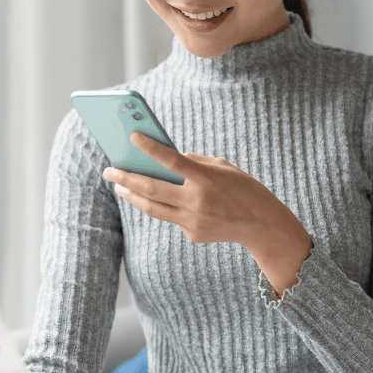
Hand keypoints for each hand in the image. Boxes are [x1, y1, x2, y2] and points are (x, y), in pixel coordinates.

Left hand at [103, 132, 312, 293]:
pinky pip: (171, 217)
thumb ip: (195, 162)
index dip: (150, 148)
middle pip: (152, 189)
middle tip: (109, 169)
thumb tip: (165, 160)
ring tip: (119, 184)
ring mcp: (193, 222)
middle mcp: (198, 202)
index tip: (132, 137)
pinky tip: (156, 199)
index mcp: (207, 179)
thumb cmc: (243, 189)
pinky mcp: (192, 235)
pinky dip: (163, 206)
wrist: (263, 225)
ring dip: (132, 195)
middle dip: (126, 178)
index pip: (172, 161)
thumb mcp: (223, 167)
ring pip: (152, 208)